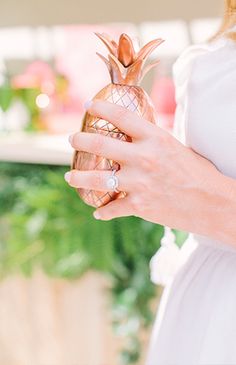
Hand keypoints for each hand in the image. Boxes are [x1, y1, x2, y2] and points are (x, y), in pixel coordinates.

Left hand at [65, 100, 222, 233]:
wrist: (212, 203)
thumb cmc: (198, 173)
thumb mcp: (176, 148)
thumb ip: (153, 142)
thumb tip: (136, 137)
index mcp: (155, 138)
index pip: (121, 116)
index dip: (100, 107)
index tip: (87, 105)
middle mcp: (143, 158)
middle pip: (100, 144)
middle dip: (80, 140)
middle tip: (72, 139)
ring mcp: (139, 183)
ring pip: (96, 179)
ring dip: (78, 178)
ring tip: (69, 177)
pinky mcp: (139, 206)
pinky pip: (111, 209)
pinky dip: (103, 212)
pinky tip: (98, 212)